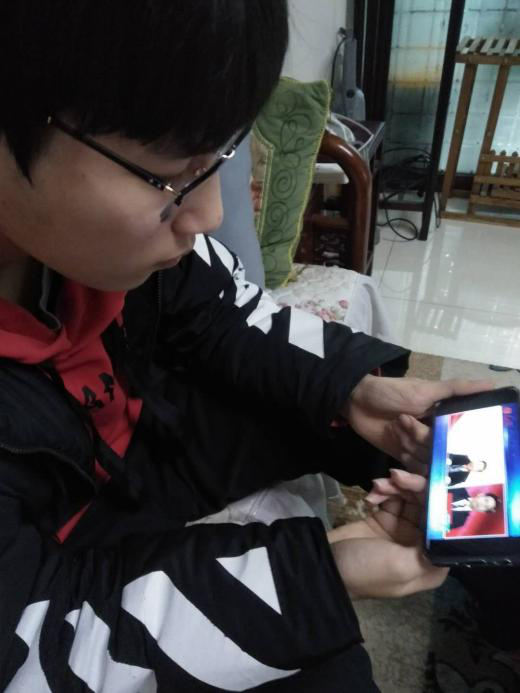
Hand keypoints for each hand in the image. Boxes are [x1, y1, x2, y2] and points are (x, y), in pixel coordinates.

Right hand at [328, 469, 447, 598]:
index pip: (446, 524)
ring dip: (396, 487)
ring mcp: (401, 531)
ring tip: (377, 485)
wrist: (324, 566)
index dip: (441, 501)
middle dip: (414, 488)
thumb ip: (431, 550)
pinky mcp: (382, 520)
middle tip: (396, 475)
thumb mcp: (401, 566)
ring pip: (410, 498)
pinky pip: (391, 497)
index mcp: (432, 561)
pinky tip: (371, 494)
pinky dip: (383, 491)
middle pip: (428, 506)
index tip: (430, 480)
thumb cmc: (366, 570)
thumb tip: (456, 535)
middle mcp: (421, 544)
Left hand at [342, 375, 493, 471]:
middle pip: (438, 453)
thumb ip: (458, 389)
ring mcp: (417, 449)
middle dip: (419, 440)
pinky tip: (392, 475)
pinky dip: (400, 476)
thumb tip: (493, 384)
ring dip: (407, 449)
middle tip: (401, 420)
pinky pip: (408, 472)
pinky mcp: (401, 457)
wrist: (355, 399)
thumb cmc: (393, 391)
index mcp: (446, 421)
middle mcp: (435, 437)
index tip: (438, 437)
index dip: (450, 441)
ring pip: (423, 464)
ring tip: (393, 428)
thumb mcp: (427, 389)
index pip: (457, 440)